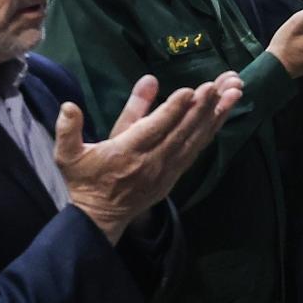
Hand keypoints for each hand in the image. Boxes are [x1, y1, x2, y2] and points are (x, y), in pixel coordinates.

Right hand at [56, 71, 242, 242]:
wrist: (100, 217)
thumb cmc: (85, 179)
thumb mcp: (69, 154)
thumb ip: (69, 129)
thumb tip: (71, 104)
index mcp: (126, 153)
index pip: (154, 129)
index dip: (173, 110)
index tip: (190, 90)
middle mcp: (151, 161)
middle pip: (182, 131)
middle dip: (202, 107)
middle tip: (219, 85)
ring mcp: (167, 169)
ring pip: (195, 139)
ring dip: (215, 115)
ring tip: (233, 93)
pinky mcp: (176, 174)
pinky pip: (197, 149)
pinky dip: (212, 130)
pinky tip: (224, 112)